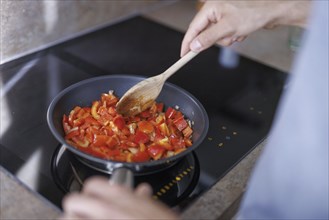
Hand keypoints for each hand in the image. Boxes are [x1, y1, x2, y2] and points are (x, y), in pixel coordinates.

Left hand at [61, 177, 178, 218]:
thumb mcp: (154, 210)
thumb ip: (143, 199)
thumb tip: (142, 191)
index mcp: (121, 197)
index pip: (92, 185)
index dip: (90, 192)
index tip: (93, 199)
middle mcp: (105, 209)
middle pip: (73, 200)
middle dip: (75, 208)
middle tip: (82, 214)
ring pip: (68, 218)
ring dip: (72, 219)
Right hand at [181, 0, 310, 55]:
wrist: (272, 11)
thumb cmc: (253, 13)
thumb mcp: (228, 28)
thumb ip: (208, 38)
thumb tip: (194, 46)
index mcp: (210, 8)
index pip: (193, 29)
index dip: (187, 43)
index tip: (183, 55)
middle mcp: (214, 10)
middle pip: (205, 34)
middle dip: (217, 40)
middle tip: (228, 37)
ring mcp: (222, 16)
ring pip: (216, 37)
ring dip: (227, 39)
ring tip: (238, 32)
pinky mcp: (230, 21)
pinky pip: (225, 36)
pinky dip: (232, 37)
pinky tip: (241, 31)